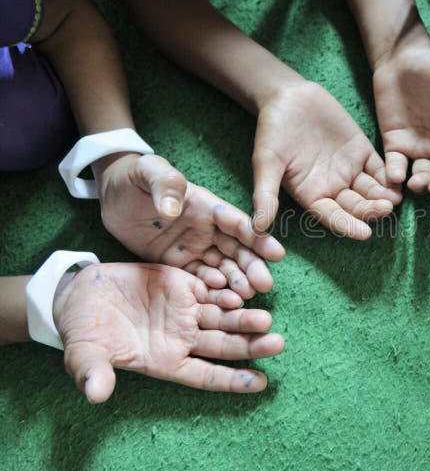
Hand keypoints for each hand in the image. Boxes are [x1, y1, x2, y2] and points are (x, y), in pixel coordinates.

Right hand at [53, 263, 284, 402]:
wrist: (78, 296)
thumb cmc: (84, 332)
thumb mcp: (84, 354)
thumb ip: (93, 373)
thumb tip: (96, 395)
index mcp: (167, 360)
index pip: (207, 374)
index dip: (233, 379)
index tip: (261, 383)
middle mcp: (183, 337)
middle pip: (224, 344)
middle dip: (250, 345)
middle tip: (276, 342)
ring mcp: (186, 310)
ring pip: (223, 316)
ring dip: (244, 317)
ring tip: (266, 318)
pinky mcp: (183, 284)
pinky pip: (209, 287)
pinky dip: (225, 289)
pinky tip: (240, 289)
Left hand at [98, 153, 284, 297]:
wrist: (112, 195)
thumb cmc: (134, 176)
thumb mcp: (148, 171)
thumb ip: (165, 185)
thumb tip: (173, 210)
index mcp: (206, 205)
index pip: (237, 223)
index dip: (257, 237)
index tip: (275, 253)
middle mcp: (206, 228)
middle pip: (237, 249)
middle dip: (253, 266)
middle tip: (265, 284)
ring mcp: (194, 247)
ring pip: (223, 266)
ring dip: (237, 281)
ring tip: (248, 296)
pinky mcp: (178, 262)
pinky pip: (199, 278)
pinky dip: (212, 288)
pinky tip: (222, 299)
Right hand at [252, 82, 402, 239]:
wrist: (287, 97)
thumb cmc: (272, 131)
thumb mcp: (266, 163)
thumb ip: (266, 195)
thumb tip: (257, 228)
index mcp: (311, 195)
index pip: (332, 216)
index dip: (347, 225)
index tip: (364, 233)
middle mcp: (333, 187)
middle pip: (356, 205)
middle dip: (370, 210)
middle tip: (385, 210)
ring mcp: (349, 170)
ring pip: (370, 189)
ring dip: (383, 196)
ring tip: (394, 200)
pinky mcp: (362, 152)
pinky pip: (379, 168)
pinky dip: (389, 175)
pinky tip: (399, 179)